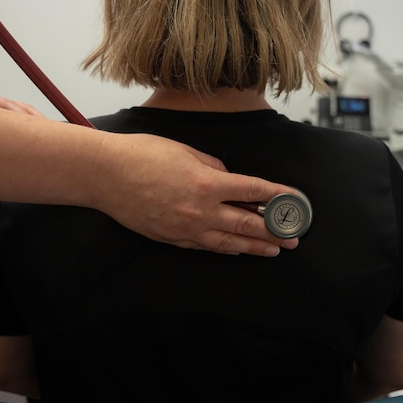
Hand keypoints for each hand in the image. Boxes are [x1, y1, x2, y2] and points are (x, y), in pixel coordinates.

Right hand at [92, 132, 300, 256]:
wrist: (106, 175)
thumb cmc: (143, 155)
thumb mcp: (186, 152)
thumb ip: (214, 168)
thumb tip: (230, 180)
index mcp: (208, 184)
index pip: (254, 192)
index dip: (279, 197)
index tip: (296, 201)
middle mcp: (201, 211)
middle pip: (247, 225)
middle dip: (275, 232)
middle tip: (294, 238)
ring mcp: (186, 229)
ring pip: (228, 243)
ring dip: (254, 247)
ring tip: (273, 250)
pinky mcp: (172, 238)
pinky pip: (205, 246)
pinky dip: (225, 248)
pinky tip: (236, 249)